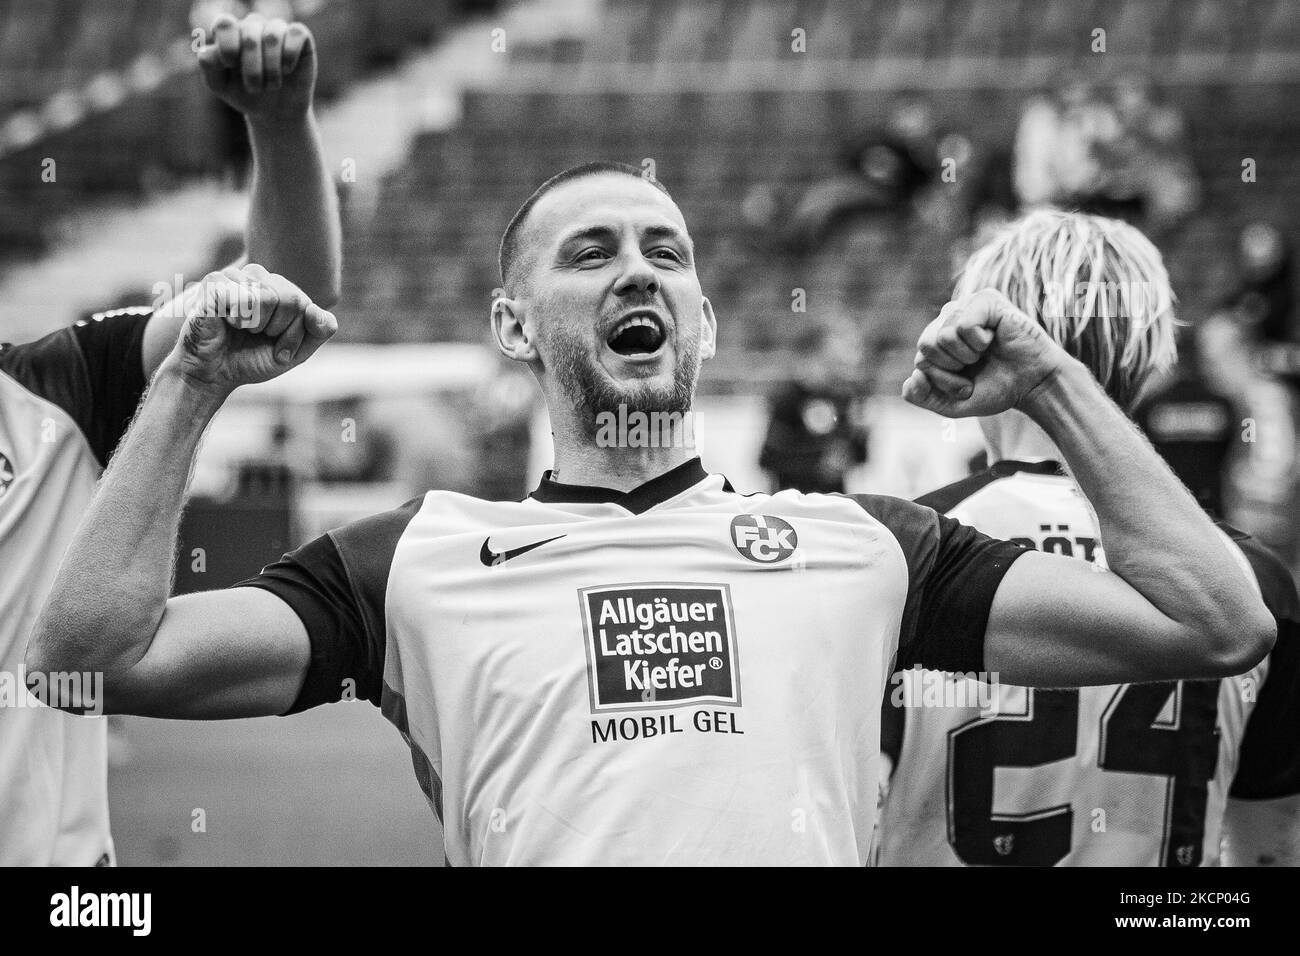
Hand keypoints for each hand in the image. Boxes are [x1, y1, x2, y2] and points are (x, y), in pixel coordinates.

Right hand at [171, 264, 335, 396]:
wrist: (212, 374)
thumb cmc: (251, 360)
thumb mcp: (295, 351)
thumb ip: (317, 332)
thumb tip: (317, 311)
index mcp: (281, 288)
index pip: (305, 305)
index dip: (294, 334)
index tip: (277, 346)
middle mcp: (259, 276)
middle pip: (292, 299)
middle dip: (278, 330)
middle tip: (257, 338)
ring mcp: (236, 276)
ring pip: (269, 298)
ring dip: (257, 326)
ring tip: (241, 329)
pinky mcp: (214, 282)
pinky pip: (244, 299)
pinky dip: (238, 320)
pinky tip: (227, 322)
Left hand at [197, 13, 315, 121]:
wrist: (276, 111)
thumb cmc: (246, 94)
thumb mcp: (221, 86)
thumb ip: (209, 67)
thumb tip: (206, 53)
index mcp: (231, 32)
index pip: (225, 24)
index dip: (227, 44)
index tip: (230, 65)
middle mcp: (253, 25)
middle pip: (249, 34)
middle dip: (251, 67)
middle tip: (254, 88)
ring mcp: (276, 29)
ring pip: (272, 35)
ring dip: (271, 67)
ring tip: (272, 85)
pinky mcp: (299, 36)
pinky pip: (295, 33)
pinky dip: (290, 54)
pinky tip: (287, 69)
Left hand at [902, 289, 1067, 417]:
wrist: (1033, 384)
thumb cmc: (995, 389)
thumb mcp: (951, 403)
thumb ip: (922, 396)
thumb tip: (912, 377)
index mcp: (936, 340)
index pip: (921, 361)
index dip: (944, 380)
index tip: (966, 385)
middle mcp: (948, 319)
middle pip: (927, 344)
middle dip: (952, 367)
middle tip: (976, 367)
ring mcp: (966, 305)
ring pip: (944, 335)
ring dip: (968, 355)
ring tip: (985, 353)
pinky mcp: (985, 299)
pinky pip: (965, 324)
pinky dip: (980, 341)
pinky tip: (994, 339)